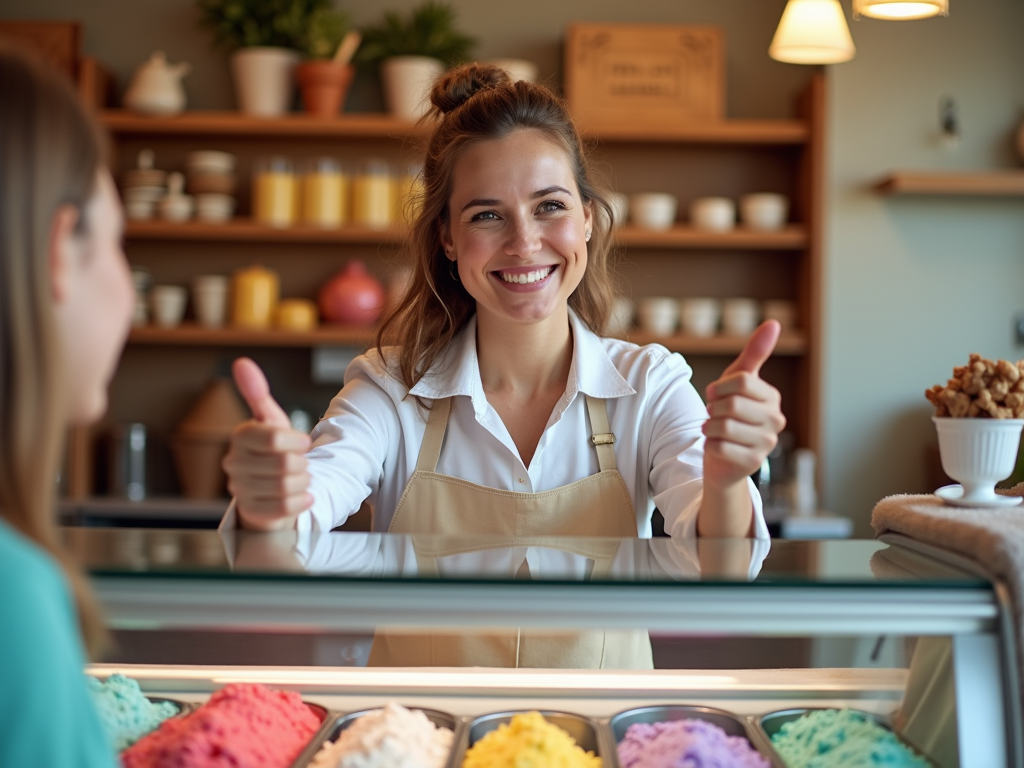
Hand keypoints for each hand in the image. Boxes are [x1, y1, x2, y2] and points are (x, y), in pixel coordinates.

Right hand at [222, 357, 313, 530]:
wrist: (270, 487)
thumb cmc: (272, 450)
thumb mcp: (270, 420)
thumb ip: (257, 393)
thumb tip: (241, 362)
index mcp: (240, 437)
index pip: (273, 438)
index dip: (297, 441)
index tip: (304, 443)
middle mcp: (234, 463)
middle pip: (284, 464)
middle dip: (302, 464)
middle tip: (302, 464)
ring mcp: (239, 490)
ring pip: (285, 487)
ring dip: (303, 482)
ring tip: (301, 478)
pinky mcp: (250, 513)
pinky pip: (284, 509)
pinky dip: (301, 502)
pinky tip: (304, 496)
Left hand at [702, 320, 786, 490]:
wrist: (723, 457)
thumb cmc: (729, 413)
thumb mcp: (736, 380)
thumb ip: (755, 353)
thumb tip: (774, 323)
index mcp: (772, 397)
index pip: (742, 381)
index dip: (719, 387)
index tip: (715, 394)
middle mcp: (776, 420)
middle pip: (732, 404)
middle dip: (714, 409)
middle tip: (716, 416)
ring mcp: (767, 443)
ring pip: (723, 426)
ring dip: (710, 428)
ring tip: (716, 431)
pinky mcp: (753, 463)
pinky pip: (719, 447)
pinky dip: (710, 445)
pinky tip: (717, 446)